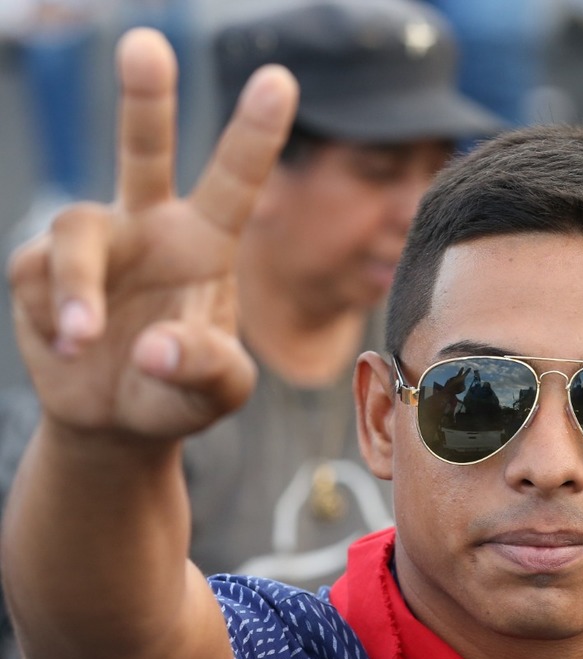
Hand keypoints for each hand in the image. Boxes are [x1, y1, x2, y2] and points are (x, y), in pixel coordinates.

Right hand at [7, 28, 297, 440]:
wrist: (116, 421)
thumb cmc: (180, 393)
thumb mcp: (217, 393)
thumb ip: (206, 370)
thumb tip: (152, 349)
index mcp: (204, 246)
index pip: (233, 185)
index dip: (253, 134)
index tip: (280, 79)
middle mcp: (148, 229)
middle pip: (143, 152)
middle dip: (145, 99)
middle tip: (146, 47)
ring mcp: (93, 244)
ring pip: (75, 232)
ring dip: (77, 289)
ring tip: (80, 340)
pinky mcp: (39, 269)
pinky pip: (36, 279)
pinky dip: (51, 321)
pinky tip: (69, 350)